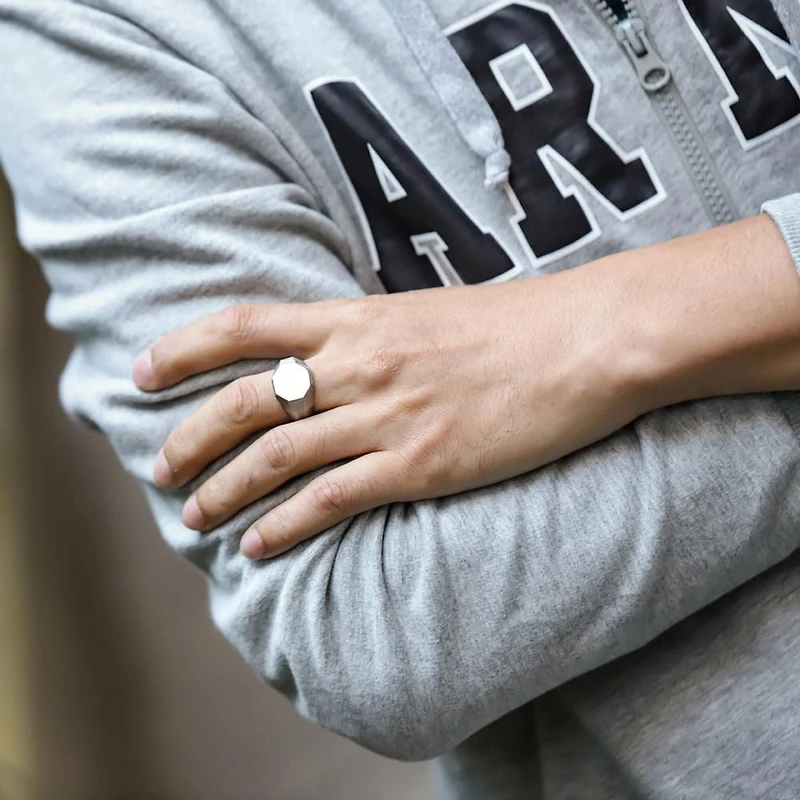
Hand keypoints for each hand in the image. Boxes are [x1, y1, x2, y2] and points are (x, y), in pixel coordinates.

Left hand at [132, 270, 648, 558]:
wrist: (587, 341)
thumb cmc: (518, 323)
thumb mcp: (431, 310)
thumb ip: (376, 331)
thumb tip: (339, 352)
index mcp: (359, 317)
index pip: (245, 324)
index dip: (183, 347)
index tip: (144, 372)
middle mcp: (359, 364)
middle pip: (244, 400)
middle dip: (190, 437)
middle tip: (162, 469)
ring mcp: (386, 416)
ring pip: (275, 456)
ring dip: (224, 491)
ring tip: (193, 516)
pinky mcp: (420, 465)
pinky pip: (331, 499)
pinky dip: (284, 526)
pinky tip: (257, 547)